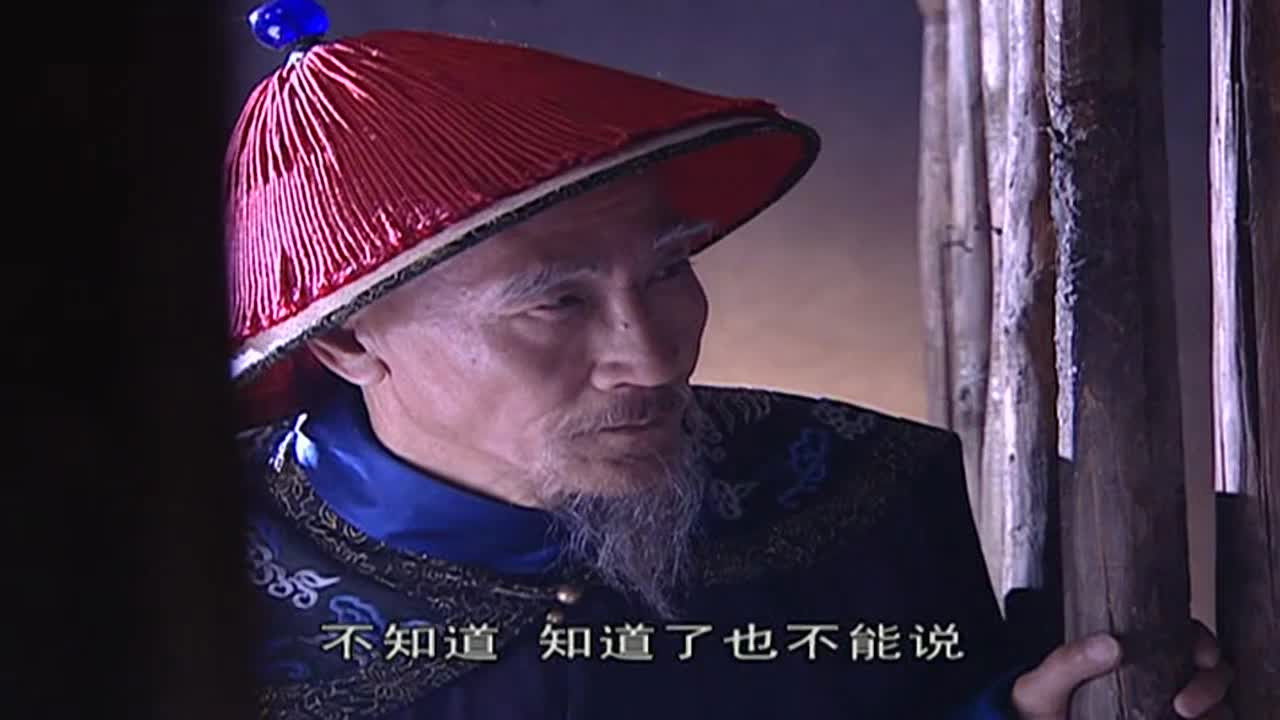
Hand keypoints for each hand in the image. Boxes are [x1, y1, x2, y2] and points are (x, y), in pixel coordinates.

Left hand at [1010, 619, 1233, 718]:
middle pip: (1213, 671)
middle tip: (1186, 705)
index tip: (1202, 654)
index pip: (1185, 637)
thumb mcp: (1044, 683)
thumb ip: (1069, 661)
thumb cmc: (1038, 707)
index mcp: (1134, 652)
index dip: (1203, 641)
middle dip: (1211, 684)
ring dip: (1216, 709)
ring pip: (1218, 705)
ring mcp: (1167, 708)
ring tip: (1189, 719)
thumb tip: (1111, 644)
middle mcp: (1158, 679)